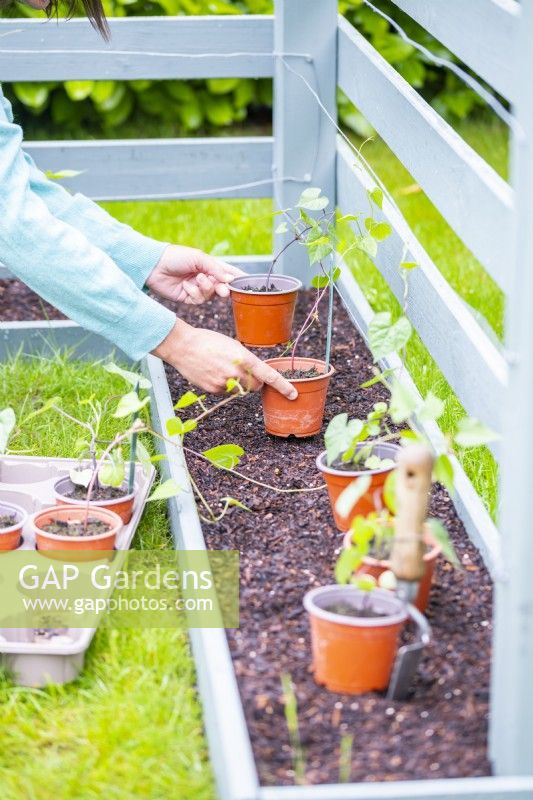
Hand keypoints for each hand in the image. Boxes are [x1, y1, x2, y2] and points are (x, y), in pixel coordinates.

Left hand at [147, 245, 243, 303]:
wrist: (154, 266)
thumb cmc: (176, 256)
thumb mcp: (198, 258)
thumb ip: (215, 269)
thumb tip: (230, 279)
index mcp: (209, 266)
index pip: (228, 273)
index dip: (238, 278)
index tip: (248, 283)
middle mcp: (205, 278)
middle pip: (222, 287)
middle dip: (222, 288)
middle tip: (223, 290)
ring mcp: (197, 289)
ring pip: (210, 295)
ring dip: (205, 288)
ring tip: (196, 279)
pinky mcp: (187, 298)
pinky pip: (198, 300)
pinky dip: (193, 293)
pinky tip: (185, 286)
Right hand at [152, 318, 297, 398]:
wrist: (182, 346)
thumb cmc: (208, 341)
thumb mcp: (233, 345)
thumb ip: (246, 360)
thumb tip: (255, 374)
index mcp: (244, 358)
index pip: (269, 376)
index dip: (283, 386)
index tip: (293, 394)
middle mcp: (237, 372)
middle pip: (256, 386)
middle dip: (254, 382)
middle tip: (242, 370)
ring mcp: (225, 383)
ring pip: (240, 390)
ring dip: (237, 383)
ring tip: (221, 368)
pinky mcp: (214, 390)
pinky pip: (226, 392)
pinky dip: (223, 385)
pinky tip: (212, 373)